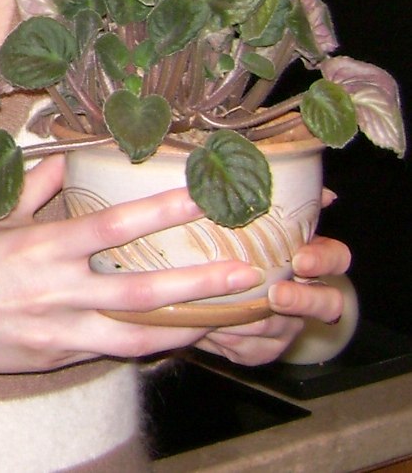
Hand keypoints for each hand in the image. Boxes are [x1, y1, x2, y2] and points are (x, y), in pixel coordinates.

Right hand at [0, 156, 266, 377]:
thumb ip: (33, 188)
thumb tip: (65, 158)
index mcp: (40, 248)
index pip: (113, 226)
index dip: (160, 211)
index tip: (200, 197)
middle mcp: (54, 294)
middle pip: (139, 291)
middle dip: (197, 284)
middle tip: (245, 274)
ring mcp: (55, 334)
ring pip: (134, 336)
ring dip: (184, 326)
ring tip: (225, 316)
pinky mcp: (50, 360)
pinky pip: (106, 352)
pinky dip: (142, 345)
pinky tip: (171, 337)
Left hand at [196, 192, 350, 366]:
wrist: (197, 276)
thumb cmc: (230, 234)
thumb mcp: (247, 209)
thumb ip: (275, 193)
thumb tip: (308, 184)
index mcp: (307, 255)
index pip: (336, 258)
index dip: (324, 260)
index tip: (300, 258)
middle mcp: (305, 291)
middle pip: (328, 302)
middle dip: (304, 300)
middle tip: (276, 294)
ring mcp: (287, 324)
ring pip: (286, 329)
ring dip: (261, 321)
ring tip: (235, 312)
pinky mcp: (261, 348)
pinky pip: (256, 350)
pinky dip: (237, 341)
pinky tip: (219, 330)